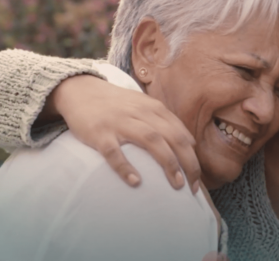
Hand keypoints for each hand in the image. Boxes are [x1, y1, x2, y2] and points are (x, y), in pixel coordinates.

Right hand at [49, 74, 200, 192]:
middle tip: (192, 187)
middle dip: (187, 163)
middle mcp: (141, 114)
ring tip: (176, 184)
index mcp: (154, 109)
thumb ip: (166, 121)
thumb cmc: (118, 104)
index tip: (197, 179)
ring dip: (167, 163)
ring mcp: (120, 122)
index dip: (193, 157)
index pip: (181, 134)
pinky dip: (125, 167)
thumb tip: (190, 142)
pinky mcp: (100, 133)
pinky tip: (136, 182)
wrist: (81, 90)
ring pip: (151, 140)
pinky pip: (114, 152)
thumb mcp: (145, 106)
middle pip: (172, 138)